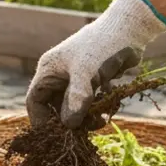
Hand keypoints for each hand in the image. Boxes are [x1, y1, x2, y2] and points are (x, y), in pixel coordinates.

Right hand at [26, 0, 165, 128]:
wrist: (130, 29)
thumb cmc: (103, 47)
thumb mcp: (87, 73)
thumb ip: (76, 99)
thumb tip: (68, 125)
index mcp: (49, 70)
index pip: (35, 101)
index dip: (42, 120)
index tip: (56, 136)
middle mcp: (58, 75)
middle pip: (54, 107)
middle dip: (68, 121)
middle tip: (84, 131)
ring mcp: (74, 78)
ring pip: (73, 106)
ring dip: (84, 117)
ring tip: (100, 120)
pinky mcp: (90, 81)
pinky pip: (87, 102)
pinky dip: (95, 109)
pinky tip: (107, 111)